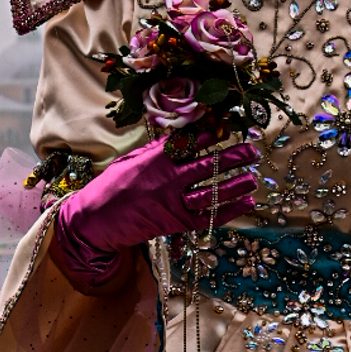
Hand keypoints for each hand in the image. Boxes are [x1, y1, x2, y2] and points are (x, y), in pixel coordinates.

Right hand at [51, 137, 258, 290]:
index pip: (189, 144)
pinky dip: (229, 210)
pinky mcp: (175, 222)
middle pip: (207, 167)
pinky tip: (245, 203)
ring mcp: (173, 202)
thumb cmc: (111, 186)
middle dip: (232, 158)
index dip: (210, 136)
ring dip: (235, 185)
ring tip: (253, 177)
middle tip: (252, 151)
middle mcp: (168, 180)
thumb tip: (182, 136)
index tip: (225, 129)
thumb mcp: (131, 159)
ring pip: (212, 192)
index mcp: (156, 159)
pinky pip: (208, 217)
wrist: (97, 220)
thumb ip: (157, 149)